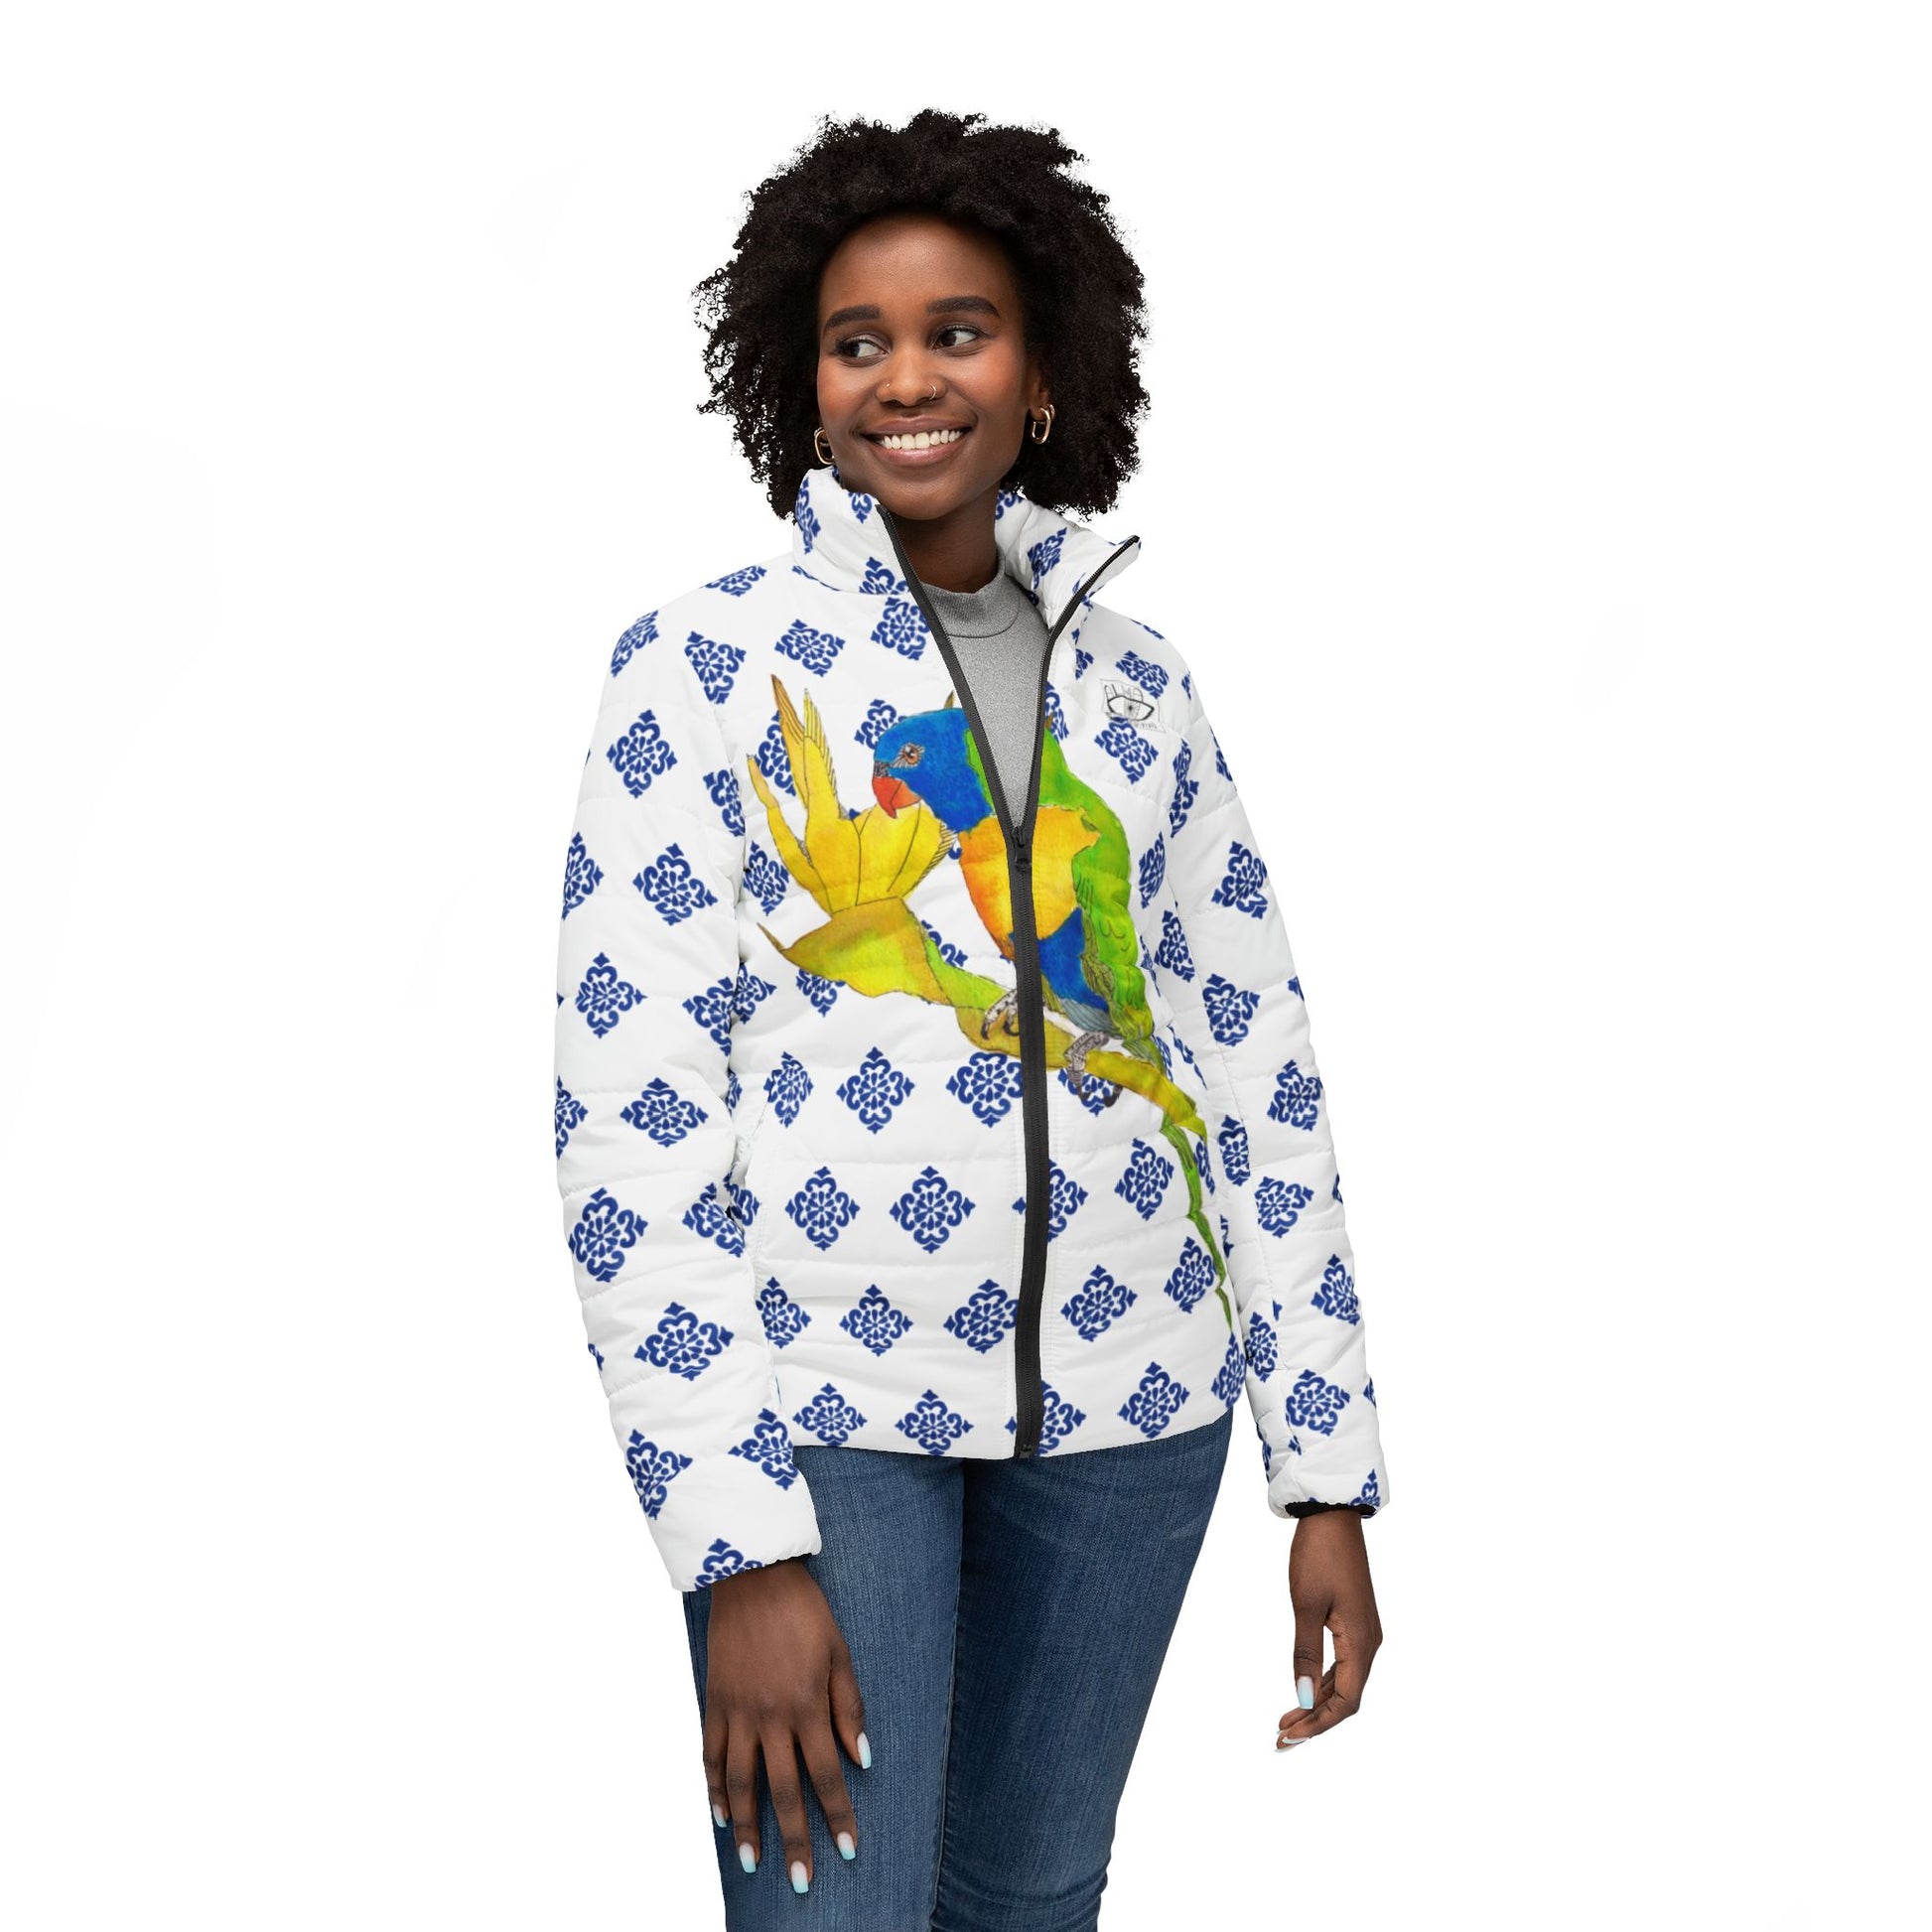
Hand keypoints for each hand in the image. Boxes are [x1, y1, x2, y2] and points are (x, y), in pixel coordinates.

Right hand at [701, 1555, 870, 1892]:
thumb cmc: (804, 1611)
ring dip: (748, 1827)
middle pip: (782, 1791)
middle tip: (800, 1882)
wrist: (753, 1575)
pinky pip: (711, 1755)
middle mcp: (771, 1716)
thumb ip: (849, 1707)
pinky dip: (715, 1788)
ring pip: (742, 1782)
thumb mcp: (839, 1652)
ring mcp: (738, 1711)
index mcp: (807, 1705)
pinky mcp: (714, 1702)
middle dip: (794, 1839)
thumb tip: (862, 1758)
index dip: (837, 1815)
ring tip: (753, 1863)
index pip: (826, 1774)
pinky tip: (722, 1814)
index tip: (846, 1850)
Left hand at [1276, 1511, 1381, 1749]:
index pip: (1346, 1702)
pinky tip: (1304, 1691)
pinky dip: (1323, 1683)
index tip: (1288, 1736)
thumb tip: (1303, 1699)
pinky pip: (1343, 1665)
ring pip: (1345, 1683)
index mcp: (1362, 1643)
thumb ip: (1305, 1654)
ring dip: (1318, 1704)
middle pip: (1347, 1698)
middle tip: (1281, 1738)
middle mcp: (1369, 1643)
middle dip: (1315, 1721)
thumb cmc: (1318, 1556)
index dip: (1318, 1724)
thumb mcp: (1306, 1606)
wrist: (1332, 1516)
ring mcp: (1364, 1633)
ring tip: (1287, 1721)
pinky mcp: (1355, 1622)